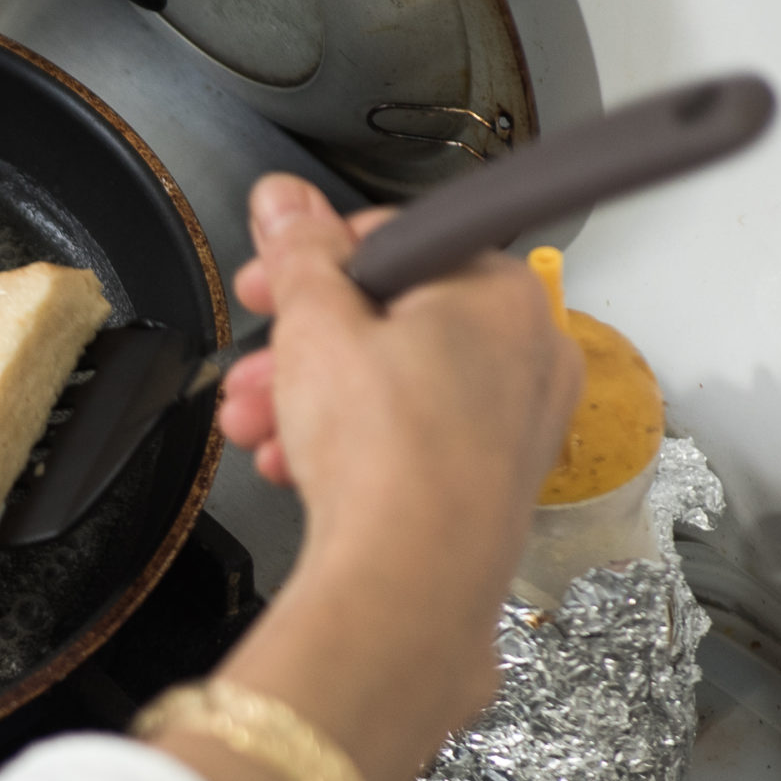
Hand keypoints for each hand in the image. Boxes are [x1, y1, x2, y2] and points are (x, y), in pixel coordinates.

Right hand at [203, 174, 580, 780]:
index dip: (313, 263)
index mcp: (498, 288)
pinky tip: (299, 465)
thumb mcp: (315, 323)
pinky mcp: (495, 482)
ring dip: (314, 399)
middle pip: (392, 320)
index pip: (394, 243)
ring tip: (257, 425)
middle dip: (303, 345)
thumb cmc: (386, 450)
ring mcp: (518, 422)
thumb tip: (285, 200)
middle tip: (252, 365)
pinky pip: (415, 439)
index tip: (265, 284)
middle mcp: (528, 349)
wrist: (410, 580)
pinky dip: (355, 444)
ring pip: (397, 384)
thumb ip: (298, 254)